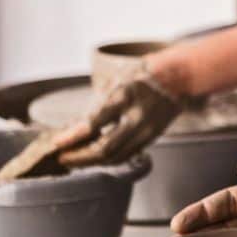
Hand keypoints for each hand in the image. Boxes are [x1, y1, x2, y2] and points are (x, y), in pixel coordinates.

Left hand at [53, 73, 183, 165]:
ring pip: (117, 157)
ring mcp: (147, 130)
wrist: (179, 77)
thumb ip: (98, 105)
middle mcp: (138, 116)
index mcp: (126, 96)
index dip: (73, 136)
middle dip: (80, 157)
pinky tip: (94, 156)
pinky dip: (108, 159)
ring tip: (74, 159)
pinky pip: (126, 155)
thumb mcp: (117, 81)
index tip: (57, 143)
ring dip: (92, 161)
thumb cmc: (143, 74)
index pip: (95, 122)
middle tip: (62, 157)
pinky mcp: (151, 138)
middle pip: (106, 148)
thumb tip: (74, 128)